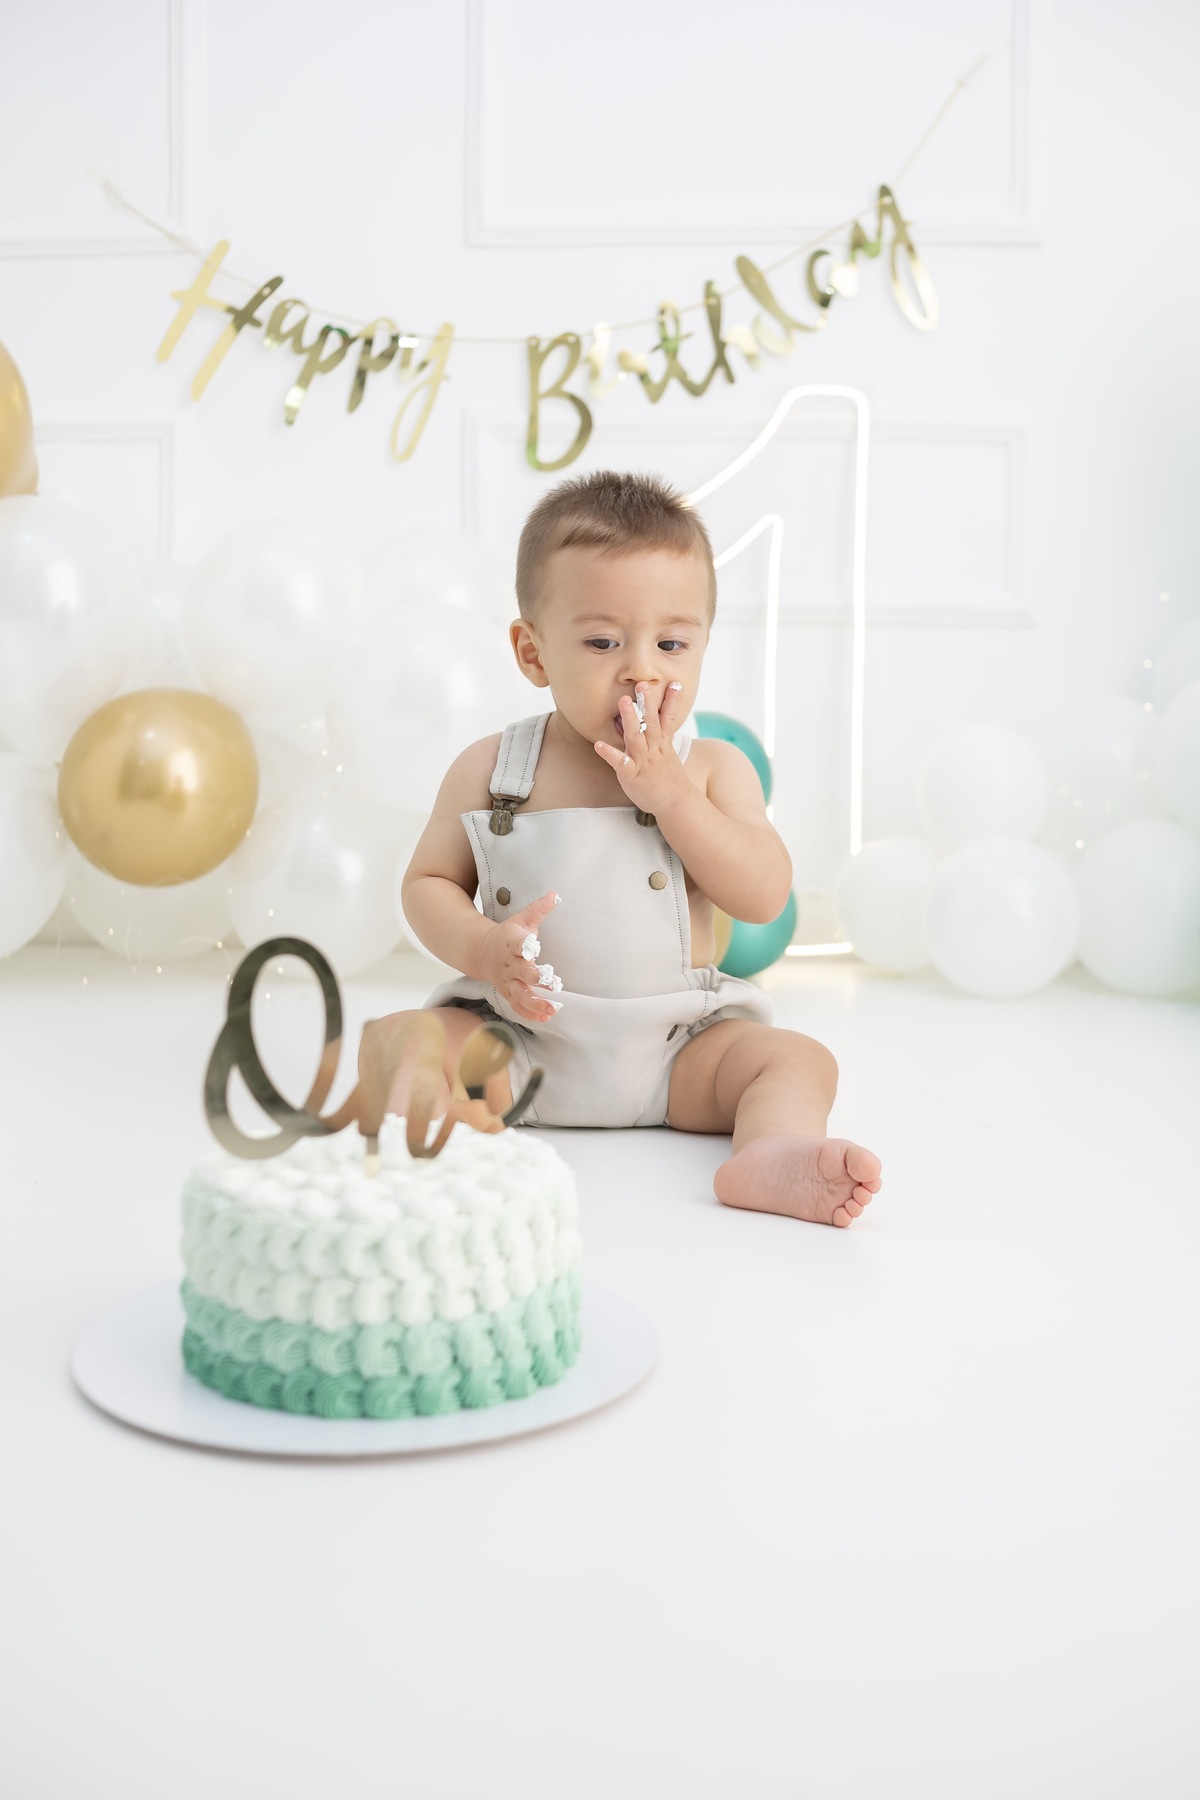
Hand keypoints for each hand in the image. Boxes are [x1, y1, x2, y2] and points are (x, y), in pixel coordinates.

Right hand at [478, 888, 564, 1022]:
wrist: (482, 952)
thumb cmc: (508, 935)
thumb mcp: (521, 919)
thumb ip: (538, 909)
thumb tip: (555, 894)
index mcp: (511, 943)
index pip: (518, 944)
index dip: (526, 946)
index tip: (535, 948)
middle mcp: (508, 965)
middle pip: (521, 973)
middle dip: (536, 978)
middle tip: (553, 983)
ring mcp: (508, 981)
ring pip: (520, 995)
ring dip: (535, 1003)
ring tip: (552, 1009)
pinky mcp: (508, 993)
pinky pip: (518, 1006)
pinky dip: (530, 1013)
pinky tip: (546, 1017)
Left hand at [594, 682, 689, 813]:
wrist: (675, 802)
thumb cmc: (667, 775)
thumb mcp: (668, 751)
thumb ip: (661, 733)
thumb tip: (659, 715)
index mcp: (663, 742)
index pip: (669, 718)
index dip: (672, 701)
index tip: (675, 683)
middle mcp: (654, 749)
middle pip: (652, 722)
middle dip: (648, 703)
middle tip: (642, 684)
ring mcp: (643, 761)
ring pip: (636, 738)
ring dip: (630, 719)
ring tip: (623, 702)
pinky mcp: (632, 775)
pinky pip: (620, 763)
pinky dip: (609, 753)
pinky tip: (598, 744)